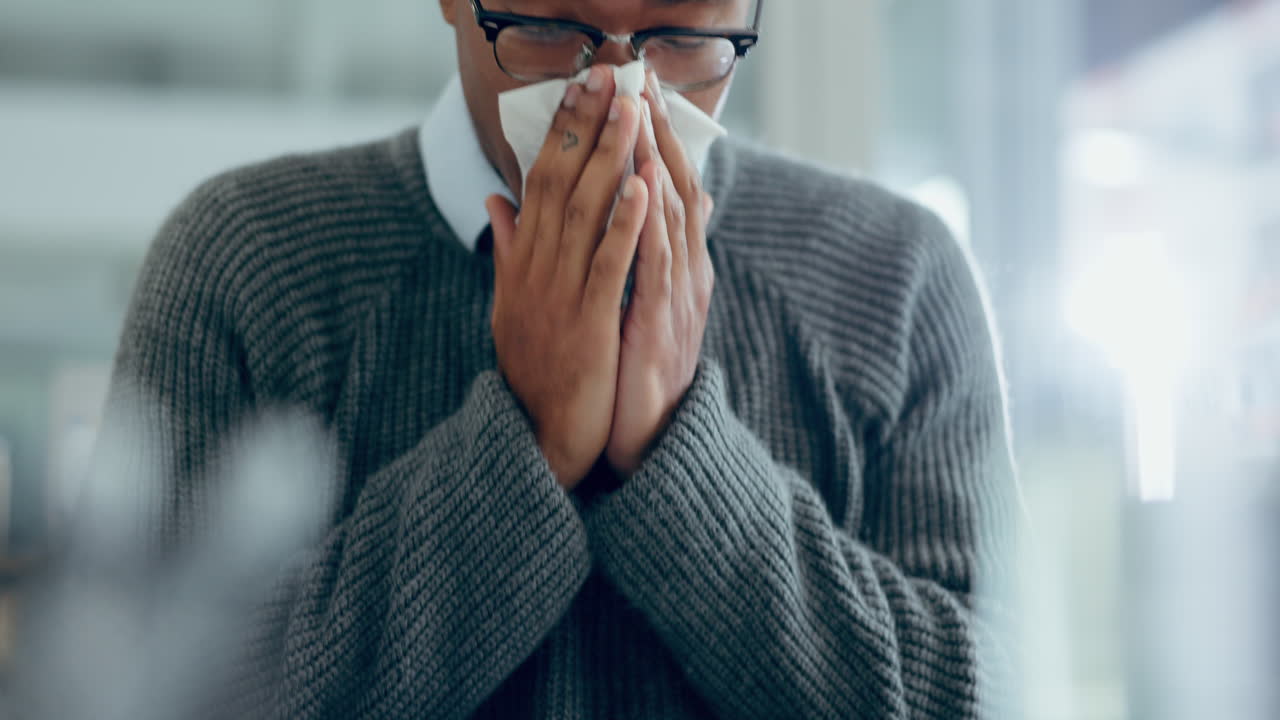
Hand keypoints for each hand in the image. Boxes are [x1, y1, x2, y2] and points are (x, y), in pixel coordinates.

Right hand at [488, 67, 647, 490]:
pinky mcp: (587, 324)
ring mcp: (559, 296)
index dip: (560, 132)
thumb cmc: (533, 370)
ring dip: (608, 160)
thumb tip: (497, 201)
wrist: (539, 438)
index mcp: (521, 263)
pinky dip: (623, 224)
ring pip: (584, 215)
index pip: (540, 183)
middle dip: (584, 128)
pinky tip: (639, 186)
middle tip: (607, 77)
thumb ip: (507, 251)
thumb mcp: (509, 304)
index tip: (579, 88)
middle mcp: (534, 271)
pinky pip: (607, 266)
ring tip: (629, 113)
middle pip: (559, 185)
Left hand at [605, 70, 715, 476]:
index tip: (639, 94)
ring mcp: (677, 298)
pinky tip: (641, 191)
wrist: (650, 437)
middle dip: (659, 138)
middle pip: (677, 193)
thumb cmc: (642, 368)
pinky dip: (650, 225)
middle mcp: (686, 274)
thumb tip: (655, 215)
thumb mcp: (646, 304)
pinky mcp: (660, 324)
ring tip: (641, 120)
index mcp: (677, 267)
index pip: (669, 191)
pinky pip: (657, 266)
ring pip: (671, 221)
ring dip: (657, 169)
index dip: (656, 141)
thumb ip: (650, 257)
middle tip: (643, 85)